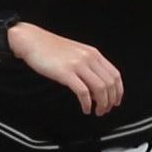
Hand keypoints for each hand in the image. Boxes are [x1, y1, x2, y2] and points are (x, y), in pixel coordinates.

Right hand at [8, 22, 122, 116]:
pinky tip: (85, 108)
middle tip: (105, 110)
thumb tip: (96, 87)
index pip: (115, 74)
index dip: (118, 91)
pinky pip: (83, 92)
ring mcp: (77, 65)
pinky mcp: (65, 72)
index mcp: (93, 53)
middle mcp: (88, 58)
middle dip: (110, 100)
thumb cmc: (50, 48)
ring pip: (100, 88)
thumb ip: (88, 66)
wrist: (32, 40)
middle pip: (110, 83)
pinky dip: (87, 104)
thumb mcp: (75, 53)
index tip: (116, 101)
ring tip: (97, 111)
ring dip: (102, 104)